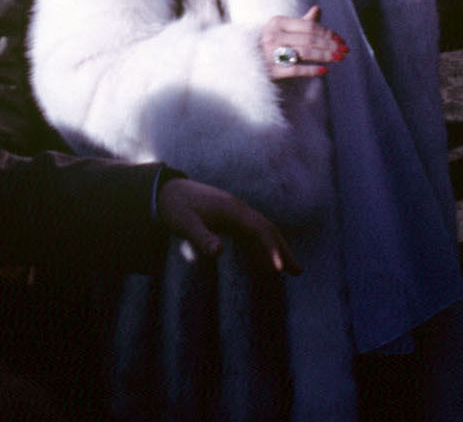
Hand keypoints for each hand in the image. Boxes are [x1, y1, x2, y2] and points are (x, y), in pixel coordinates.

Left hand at [156, 178, 299, 274]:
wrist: (165, 192)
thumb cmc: (174, 208)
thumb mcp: (185, 224)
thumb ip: (201, 238)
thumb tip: (219, 253)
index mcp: (232, 210)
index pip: (259, 230)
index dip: (271, 248)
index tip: (279, 268)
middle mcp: (238, 209)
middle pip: (268, 229)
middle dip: (283, 249)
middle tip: (298, 271)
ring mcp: (235, 213)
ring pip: (262, 230)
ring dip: (276, 248)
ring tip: (290, 269)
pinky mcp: (229, 218)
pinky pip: (251, 234)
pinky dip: (262, 247)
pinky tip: (264, 261)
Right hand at [259, 7, 345, 80]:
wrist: (243, 62)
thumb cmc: (267, 44)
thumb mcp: (282, 29)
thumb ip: (301, 22)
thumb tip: (318, 9)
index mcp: (276, 22)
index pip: (309, 26)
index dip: (327, 33)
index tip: (341, 40)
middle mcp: (272, 35)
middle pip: (309, 39)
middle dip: (330, 45)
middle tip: (345, 50)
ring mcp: (269, 53)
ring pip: (305, 53)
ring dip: (325, 56)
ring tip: (339, 58)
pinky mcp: (270, 70)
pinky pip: (296, 69)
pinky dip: (312, 70)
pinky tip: (325, 70)